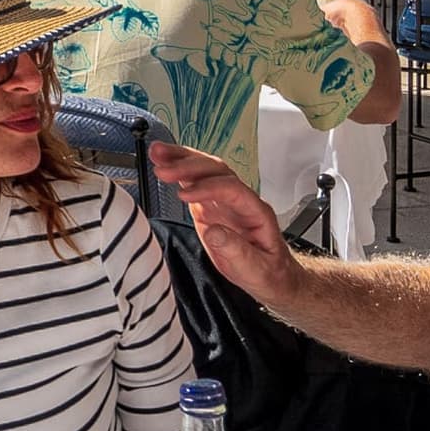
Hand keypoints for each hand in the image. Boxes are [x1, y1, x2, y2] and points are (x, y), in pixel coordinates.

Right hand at [153, 147, 300, 303]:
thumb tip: (214, 232)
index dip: (207, 188)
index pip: (232, 189)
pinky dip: (177, 172)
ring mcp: (225, 201)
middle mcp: (240, 200)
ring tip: (157, 153)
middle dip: (189, 166)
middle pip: (216, 171)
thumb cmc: (268, 273)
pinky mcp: (210, 206)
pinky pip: (194, 182)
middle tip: (163, 168)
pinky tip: (163, 164)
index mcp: (256, 212)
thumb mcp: (256, 269)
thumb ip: (236, 250)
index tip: (184, 196)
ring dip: (181, 160)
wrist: (272, 277)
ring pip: (204, 170)